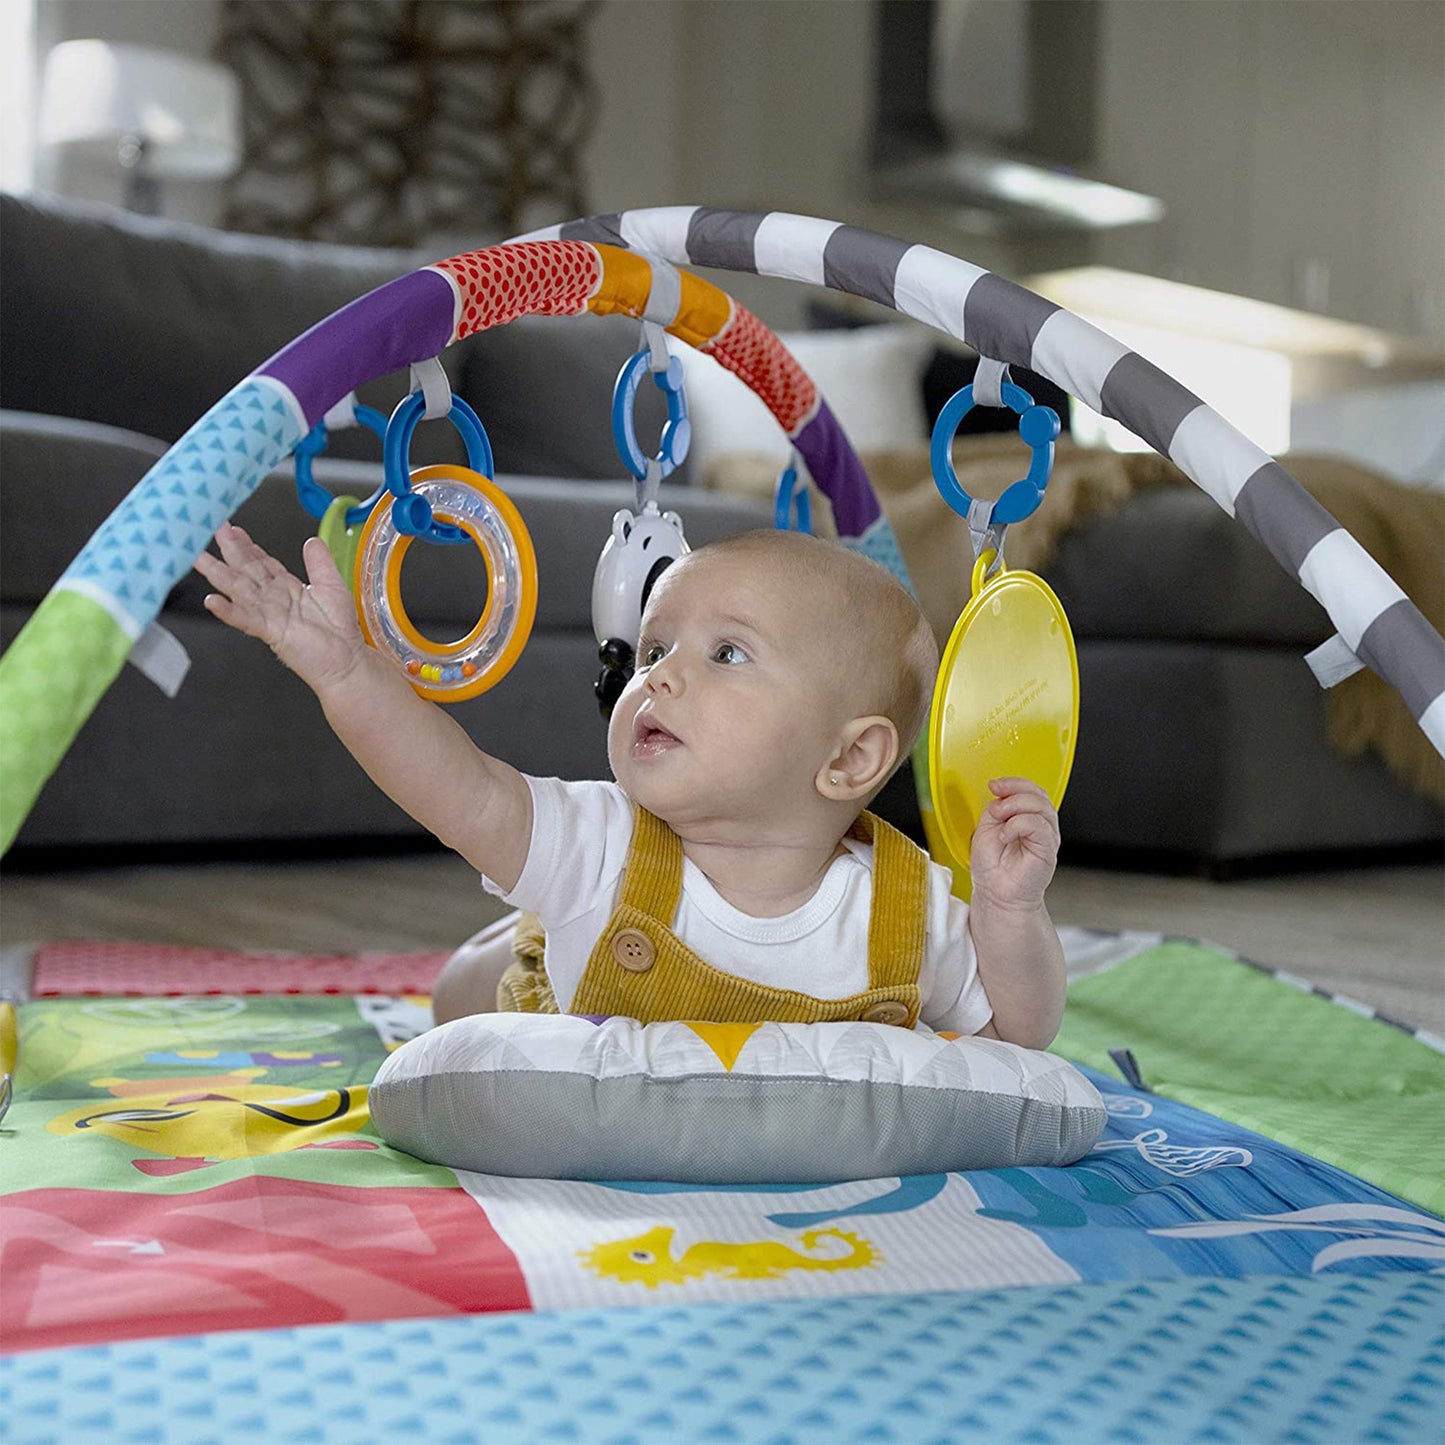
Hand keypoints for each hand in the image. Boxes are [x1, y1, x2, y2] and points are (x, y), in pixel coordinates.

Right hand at [195, 523, 365, 693]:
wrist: (346, 660)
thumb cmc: (340, 629)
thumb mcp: (332, 586)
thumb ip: (320, 563)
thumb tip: (312, 540)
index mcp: (287, 587)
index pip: (261, 562)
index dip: (247, 545)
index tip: (232, 529)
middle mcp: (274, 599)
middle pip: (245, 571)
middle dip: (229, 551)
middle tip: (211, 530)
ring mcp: (269, 614)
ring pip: (239, 590)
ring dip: (218, 575)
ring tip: (198, 559)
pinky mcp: (272, 632)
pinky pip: (247, 619)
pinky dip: (229, 611)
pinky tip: (213, 601)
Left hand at [969, 776, 1059, 911]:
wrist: (995, 893)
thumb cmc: (993, 866)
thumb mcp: (987, 827)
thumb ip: (997, 808)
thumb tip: (1002, 794)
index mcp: (1028, 817)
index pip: (1031, 789)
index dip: (1014, 782)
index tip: (994, 785)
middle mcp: (1041, 825)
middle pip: (1039, 794)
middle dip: (1014, 792)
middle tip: (996, 808)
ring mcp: (1046, 837)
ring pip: (1041, 806)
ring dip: (1015, 807)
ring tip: (999, 822)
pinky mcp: (1048, 849)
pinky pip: (1039, 826)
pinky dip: (1018, 825)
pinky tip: (1006, 836)